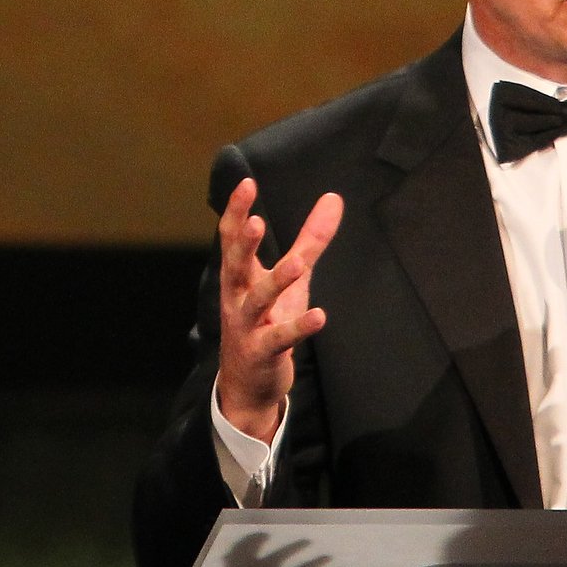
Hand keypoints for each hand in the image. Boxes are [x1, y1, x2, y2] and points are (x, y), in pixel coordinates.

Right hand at [213, 179, 342, 444]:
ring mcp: (247, 325)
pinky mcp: (263, 352)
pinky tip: (319, 317)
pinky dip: (299, 327)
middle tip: (255, 221)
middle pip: (235, 265)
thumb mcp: (290, 279)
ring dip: (275, 282)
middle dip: (243, 244)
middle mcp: (237, 296)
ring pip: (258, 300)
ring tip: (295, 265)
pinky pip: (280, 338)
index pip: (232, 238)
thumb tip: (333, 198)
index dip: (237, 211)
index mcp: (239, 275)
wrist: (247, 383)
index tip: (246, 183)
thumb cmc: (267, 320)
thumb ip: (310, 239)